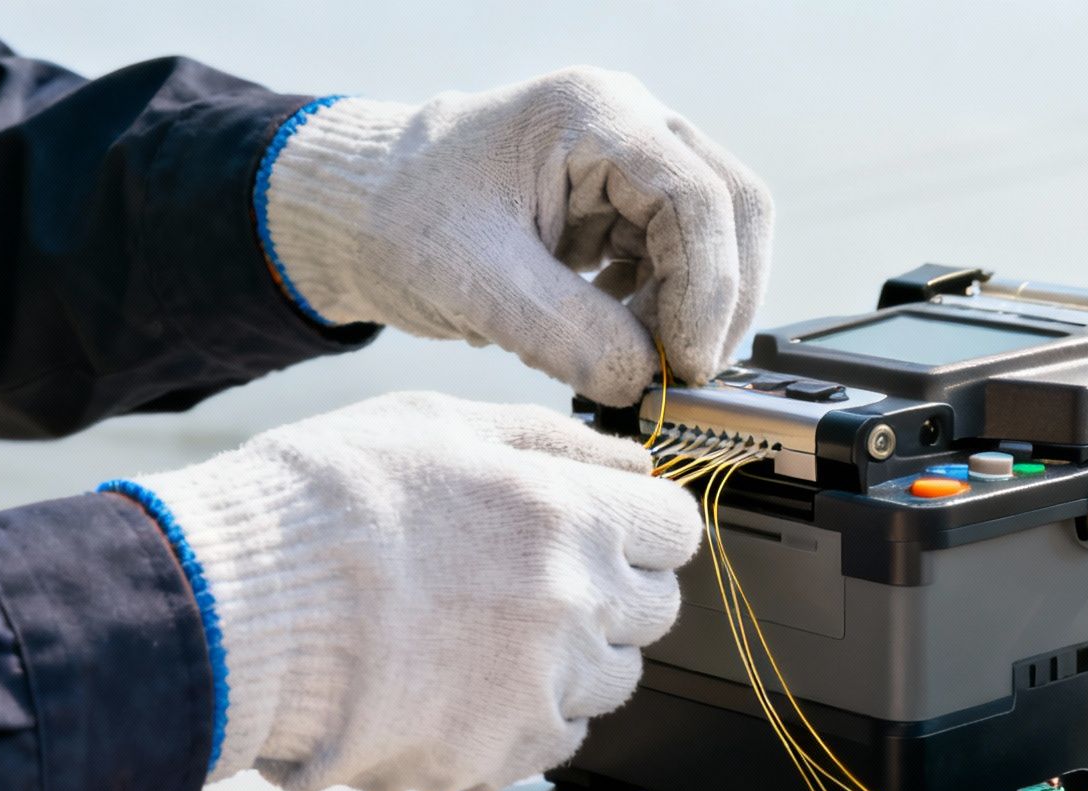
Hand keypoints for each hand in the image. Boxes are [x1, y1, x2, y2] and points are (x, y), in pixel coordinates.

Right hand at [128, 393, 701, 790]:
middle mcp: (572, 607)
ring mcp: (538, 690)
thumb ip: (550, 440)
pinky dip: (521, 717)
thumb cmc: (321, 506)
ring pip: (610, 682)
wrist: (235, 608)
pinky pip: (552, 741)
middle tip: (534, 576)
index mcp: (568, 515)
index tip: (606, 525)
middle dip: (613, 589)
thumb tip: (629, 460)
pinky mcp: (496, 756)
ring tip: (482, 631)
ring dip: (570, 657)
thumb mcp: (438, 425)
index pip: (674, 529)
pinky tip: (458, 682)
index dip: (639, 524)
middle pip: (655, 610)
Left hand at [262, 68, 772, 405]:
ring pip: (715, 238)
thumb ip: (566, 334)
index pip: (697, 196)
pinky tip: (623, 343)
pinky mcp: (621, 205)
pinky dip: (667, 311)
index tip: (688, 364)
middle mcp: (628, 124)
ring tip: (642, 362)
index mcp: (593, 113)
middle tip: (686, 373)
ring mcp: (630, 162)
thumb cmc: (399, 220)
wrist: (357, 214)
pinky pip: (679, 260)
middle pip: (731, 209)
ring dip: (695, 310)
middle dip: (719, 300)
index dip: (709, 289)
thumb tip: (643, 380)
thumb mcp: (477, 283)